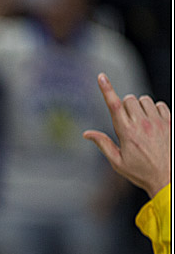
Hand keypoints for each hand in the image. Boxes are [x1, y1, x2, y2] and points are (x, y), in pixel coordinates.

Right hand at [83, 73, 170, 198]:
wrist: (167, 177)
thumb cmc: (140, 172)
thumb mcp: (117, 162)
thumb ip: (103, 144)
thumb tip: (86, 134)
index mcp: (126, 133)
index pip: (113, 105)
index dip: (106, 89)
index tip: (101, 76)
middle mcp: (142, 124)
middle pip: (129, 99)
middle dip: (125, 105)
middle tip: (126, 119)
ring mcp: (157, 122)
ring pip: (144, 99)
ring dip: (139, 106)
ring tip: (140, 122)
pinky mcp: (169, 122)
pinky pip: (160, 104)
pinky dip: (154, 109)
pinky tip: (152, 121)